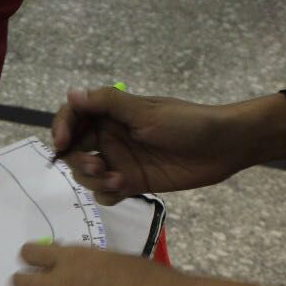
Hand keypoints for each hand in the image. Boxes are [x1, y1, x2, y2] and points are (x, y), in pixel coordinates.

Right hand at [51, 90, 285, 205]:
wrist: (224, 146)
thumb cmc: (188, 123)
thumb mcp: (146, 111)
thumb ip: (107, 103)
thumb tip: (72, 93)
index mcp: (111, 114)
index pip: (73, 117)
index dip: (61, 128)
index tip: (61, 143)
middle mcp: (111, 137)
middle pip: (75, 150)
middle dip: (78, 161)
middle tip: (97, 167)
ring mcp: (121, 161)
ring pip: (87, 175)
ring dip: (94, 180)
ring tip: (118, 181)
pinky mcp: (133, 182)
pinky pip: (106, 193)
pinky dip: (108, 193)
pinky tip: (125, 189)